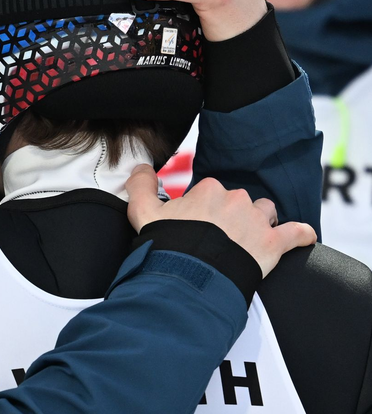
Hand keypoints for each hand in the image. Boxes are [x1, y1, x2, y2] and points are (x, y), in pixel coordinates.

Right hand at [125, 165, 316, 276]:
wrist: (190, 276)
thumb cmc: (167, 244)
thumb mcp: (143, 211)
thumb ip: (141, 185)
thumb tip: (141, 168)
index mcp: (209, 189)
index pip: (211, 193)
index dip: (204, 210)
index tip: (196, 226)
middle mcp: (237, 198)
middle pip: (239, 202)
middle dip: (231, 217)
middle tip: (217, 239)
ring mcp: (258, 221)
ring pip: (267, 213)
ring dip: (261, 223)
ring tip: (248, 241)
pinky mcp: (274, 243)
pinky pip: (297, 233)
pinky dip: (301, 235)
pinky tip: (302, 237)